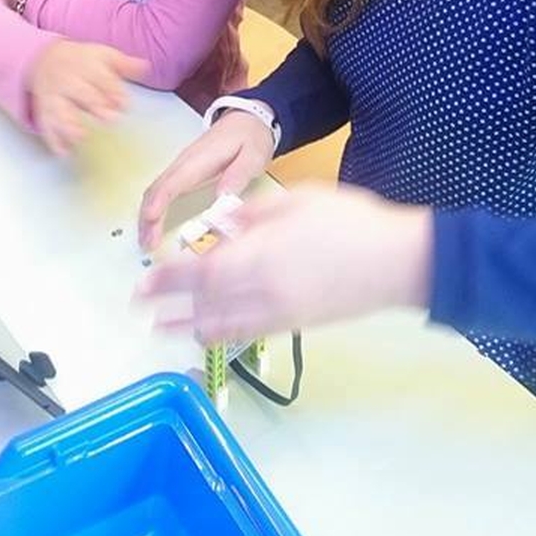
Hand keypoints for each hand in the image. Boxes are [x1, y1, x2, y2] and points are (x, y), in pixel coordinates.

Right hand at [28, 39, 147, 155]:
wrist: (46, 61)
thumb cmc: (82, 62)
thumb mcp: (104, 57)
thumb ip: (124, 65)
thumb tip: (145, 66)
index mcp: (85, 66)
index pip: (100, 77)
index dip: (113, 90)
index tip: (124, 103)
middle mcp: (67, 81)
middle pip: (80, 93)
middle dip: (95, 105)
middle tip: (110, 119)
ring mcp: (53, 97)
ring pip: (59, 111)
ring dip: (70, 125)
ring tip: (82, 137)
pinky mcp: (44, 112)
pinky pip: (46, 127)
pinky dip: (54, 141)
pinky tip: (64, 152)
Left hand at [137, 182, 432, 343]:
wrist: (397, 262)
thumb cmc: (350, 222)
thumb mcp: (299, 201)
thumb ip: (255, 213)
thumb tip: (224, 224)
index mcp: (261, 255)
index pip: (200, 271)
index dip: (167, 279)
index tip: (142, 281)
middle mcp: (262, 289)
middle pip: (204, 301)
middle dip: (167, 305)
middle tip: (138, 308)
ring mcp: (279, 312)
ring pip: (222, 323)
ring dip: (187, 326)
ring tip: (160, 329)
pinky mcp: (294, 324)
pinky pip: (247, 332)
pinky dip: (220, 334)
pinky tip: (206, 333)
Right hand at [138, 112, 274, 251]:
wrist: (249, 118)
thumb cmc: (251, 137)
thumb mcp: (253, 155)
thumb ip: (238, 175)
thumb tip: (222, 198)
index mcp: (199, 160)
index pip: (171, 183)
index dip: (158, 204)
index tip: (150, 222)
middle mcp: (184, 163)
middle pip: (156, 190)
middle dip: (147, 218)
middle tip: (147, 244)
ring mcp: (182, 167)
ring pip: (155, 191)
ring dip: (148, 216)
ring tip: (147, 241)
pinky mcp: (184, 172)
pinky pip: (162, 191)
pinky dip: (154, 208)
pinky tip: (155, 224)